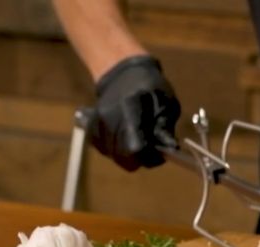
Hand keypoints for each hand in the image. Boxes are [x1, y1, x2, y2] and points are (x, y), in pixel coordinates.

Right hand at [90, 55, 180, 170]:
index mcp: (129, 108)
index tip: (160, 154)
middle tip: (152, 150)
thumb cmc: (151, 87)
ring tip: (140, 141)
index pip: (135, 147)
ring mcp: (96, 123)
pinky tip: (127, 139)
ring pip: (114, 156)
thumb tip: (169, 149)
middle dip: (141, 159)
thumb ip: (165, 128)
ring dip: (130, 156)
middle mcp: (108, 117)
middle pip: (123, 156)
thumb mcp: (166, 104)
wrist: (123, 74)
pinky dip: (118, 151)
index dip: (149, 157)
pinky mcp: (90, 128)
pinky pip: (105, 151)